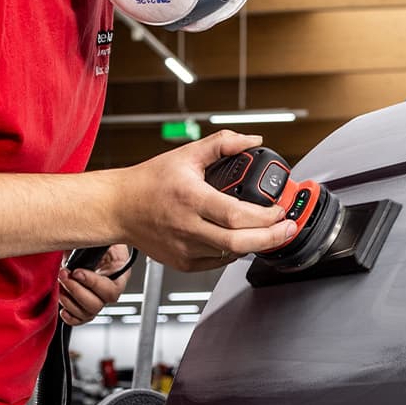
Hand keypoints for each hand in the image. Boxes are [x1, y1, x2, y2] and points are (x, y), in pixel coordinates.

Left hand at [57, 243, 131, 325]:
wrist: (84, 244)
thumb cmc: (94, 239)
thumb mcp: (99, 236)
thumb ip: (97, 241)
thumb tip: (85, 241)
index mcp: (119, 273)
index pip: (111, 290)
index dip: (93, 283)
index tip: (77, 271)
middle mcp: (109, 289)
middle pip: (98, 305)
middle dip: (76, 291)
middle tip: (64, 276)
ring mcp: (97, 298)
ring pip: (87, 313)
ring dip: (69, 302)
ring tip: (60, 285)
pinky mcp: (85, 305)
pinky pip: (81, 319)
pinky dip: (70, 317)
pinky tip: (63, 308)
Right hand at [112, 131, 298, 272]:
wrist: (118, 207)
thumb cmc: (148, 182)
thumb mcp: (186, 154)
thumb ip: (222, 144)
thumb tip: (251, 141)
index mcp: (191, 199)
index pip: (237, 215)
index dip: (266, 216)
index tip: (279, 209)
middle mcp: (188, 228)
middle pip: (239, 242)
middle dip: (271, 238)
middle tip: (286, 228)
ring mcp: (185, 249)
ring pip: (231, 255)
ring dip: (254, 244)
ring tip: (267, 231)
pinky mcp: (183, 263)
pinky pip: (218, 263)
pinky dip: (233, 252)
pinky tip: (238, 238)